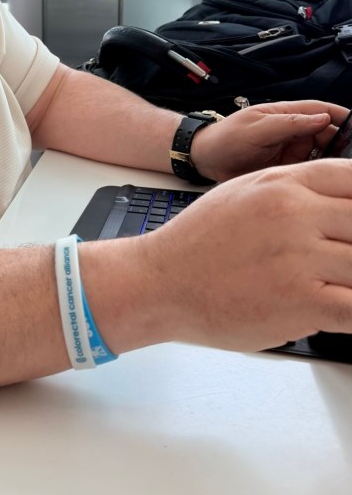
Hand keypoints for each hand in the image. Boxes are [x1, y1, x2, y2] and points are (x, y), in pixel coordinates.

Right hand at [145, 159, 351, 352]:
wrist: (161, 282)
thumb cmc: (200, 242)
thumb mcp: (246, 192)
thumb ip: (295, 189)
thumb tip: (340, 199)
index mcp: (283, 183)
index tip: (351, 224)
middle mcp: (294, 214)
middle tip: (338, 258)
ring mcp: (299, 257)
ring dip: (351, 278)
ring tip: (332, 284)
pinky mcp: (301, 301)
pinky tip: (340, 310)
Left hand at [189, 99, 347, 183]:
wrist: (204, 160)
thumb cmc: (225, 138)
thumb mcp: (256, 129)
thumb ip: (288, 123)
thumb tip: (321, 118)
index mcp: (287, 115)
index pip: (323, 111)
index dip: (343, 118)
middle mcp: (293, 132)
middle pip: (328, 135)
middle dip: (341, 145)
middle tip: (346, 163)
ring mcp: (291, 152)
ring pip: (321, 156)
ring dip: (330, 163)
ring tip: (337, 174)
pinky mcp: (287, 170)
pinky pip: (309, 171)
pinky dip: (317, 176)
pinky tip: (322, 184)